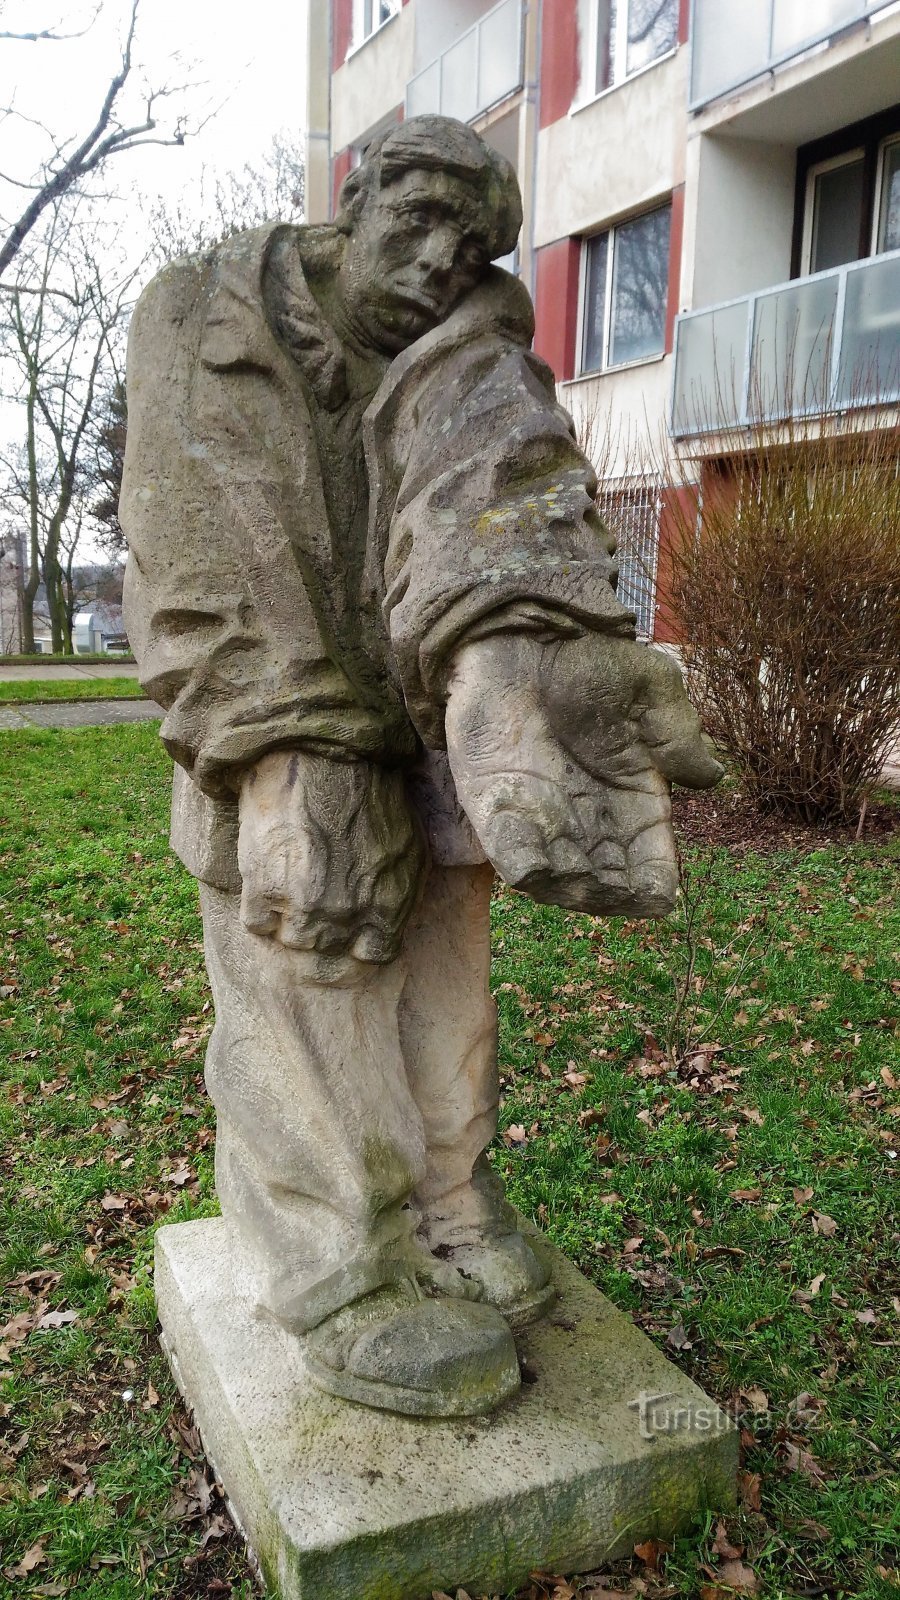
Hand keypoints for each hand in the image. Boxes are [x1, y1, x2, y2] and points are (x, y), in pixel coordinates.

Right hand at [237, 750, 424, 961]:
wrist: (318, 754)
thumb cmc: (365, 792)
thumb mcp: (405, 843)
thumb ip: (396, 890)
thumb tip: (385, 921)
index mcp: (388, 906)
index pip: (374, 953)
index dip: (358, 939)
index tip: (349, 924)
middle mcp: (348, 915)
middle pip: (328, 950)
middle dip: (321, 925)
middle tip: (312, 897)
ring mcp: (304, 907)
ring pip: (292, 941)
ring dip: (288, 918)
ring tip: (290, 883)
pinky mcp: (264, 890)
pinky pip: (257, 923)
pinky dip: (258, 905)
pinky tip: (266, 875)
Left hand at [445, 632, 721, 917]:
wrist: (521, 639)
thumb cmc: (589, 662)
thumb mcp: (649, 690)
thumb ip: (677, 734)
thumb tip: (712, 777)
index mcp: (636, 798)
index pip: (651, 857)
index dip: (655, 880)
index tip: (656, 896)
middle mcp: (591, 819)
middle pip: (607, 881)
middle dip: (609, 895)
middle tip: (609, 891)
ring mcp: (542, 818)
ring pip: (560, 879)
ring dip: (567, 889)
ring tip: (575, 882)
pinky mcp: (497, 810)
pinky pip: (510, 852)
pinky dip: (521, 866)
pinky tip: (532, 870)